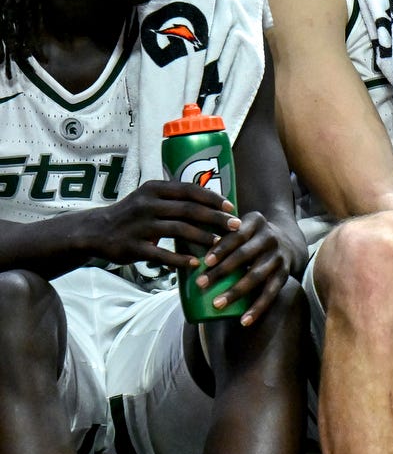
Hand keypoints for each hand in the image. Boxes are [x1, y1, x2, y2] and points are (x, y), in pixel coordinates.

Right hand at [74, 180, 240, 271]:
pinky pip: (161, 254)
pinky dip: (180, 259)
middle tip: (236, 227)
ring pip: (178, 230)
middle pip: (189, 210)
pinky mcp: (132, 246)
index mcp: (154, 190)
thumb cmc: (133, 214)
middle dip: (216, 218)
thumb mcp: (150, 198)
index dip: (213, 199)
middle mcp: (147, 204)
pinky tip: (195, 263)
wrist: (96, 230)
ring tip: (221, 245)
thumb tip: (215, 202)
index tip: (232, 208)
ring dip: (203, 238)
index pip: (190, 190)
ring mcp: (139, 225)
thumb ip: (177, 198)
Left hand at [194, 212, 302, 325]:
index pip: (236, 235)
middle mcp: (270, 237)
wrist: (286, 241)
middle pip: (244, 255)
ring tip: (217, 304)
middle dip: (222, 271)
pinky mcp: (285, 274)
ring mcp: (278, 257)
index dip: (221, 248)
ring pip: (256, 276)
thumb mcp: (238, 225)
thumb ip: (216, 230)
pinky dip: (257, 308)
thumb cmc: (247, 236)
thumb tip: (180, 247)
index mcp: (255, 222)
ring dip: (236, 291)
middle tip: (201, 284)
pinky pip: (271, 293)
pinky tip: (244, 321)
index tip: (204, 261)